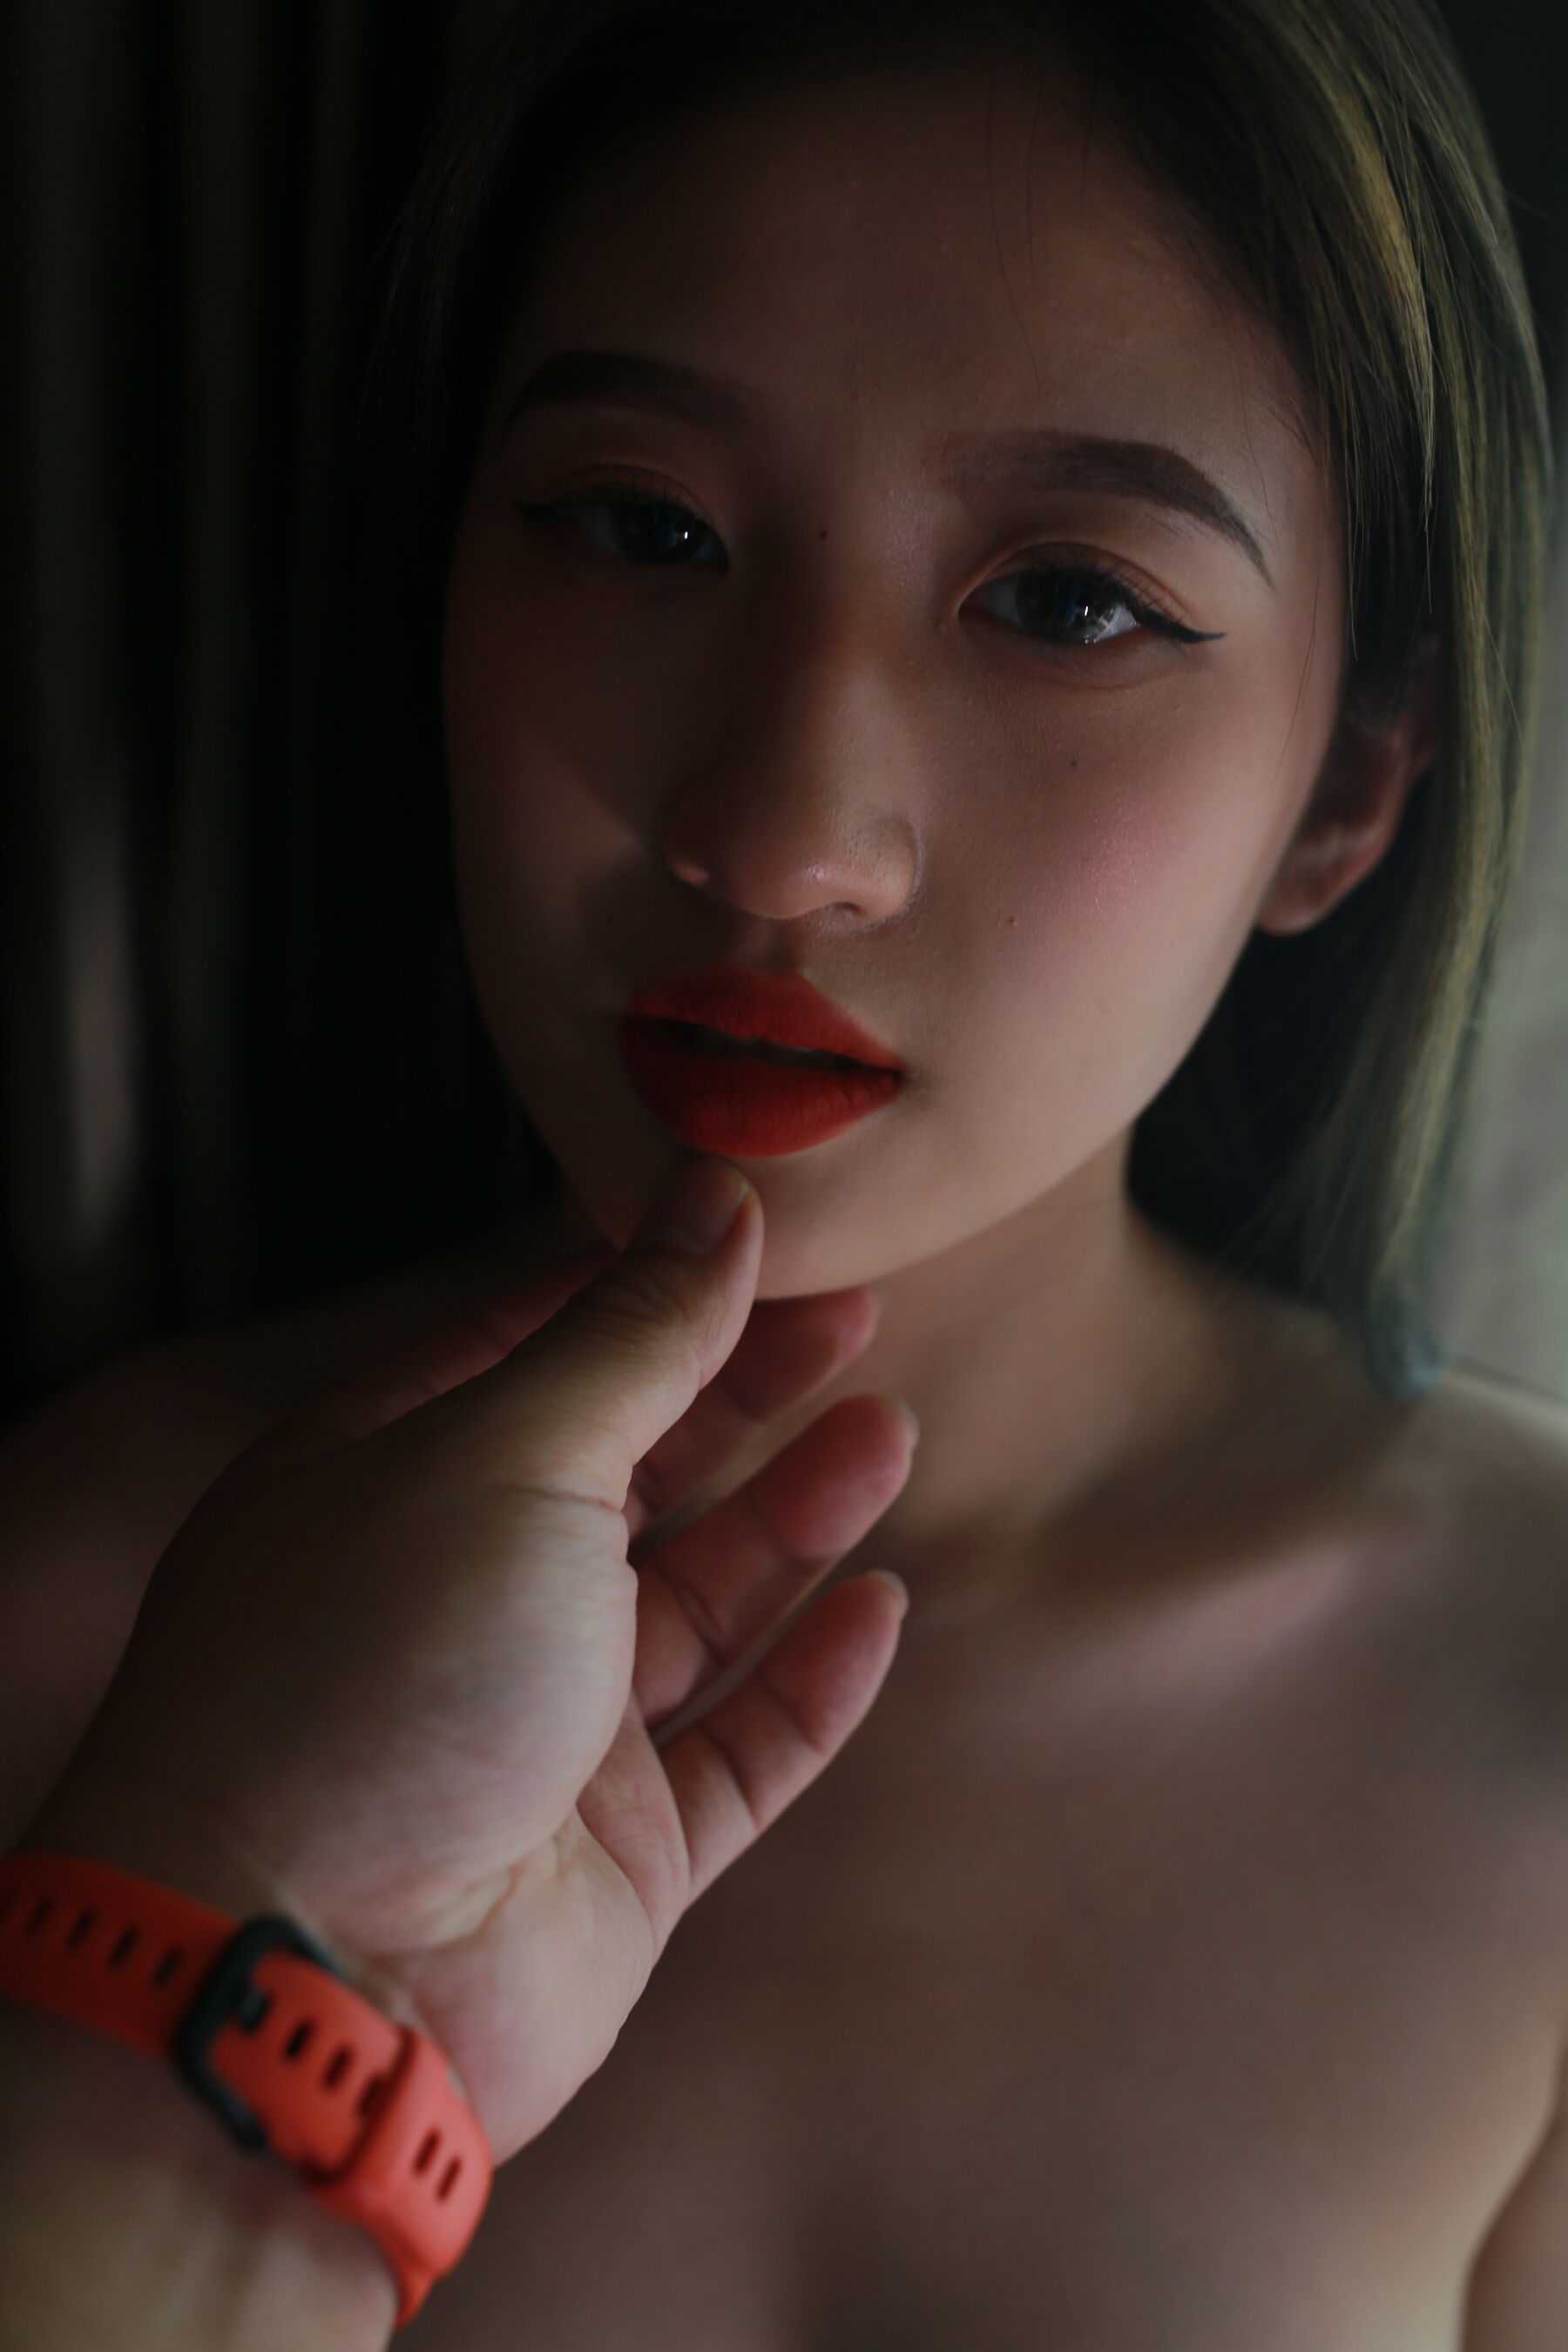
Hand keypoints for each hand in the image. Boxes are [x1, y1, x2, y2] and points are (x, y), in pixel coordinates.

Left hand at [21, 1155, 917, 2166]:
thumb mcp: (505, 1457)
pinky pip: (737, 1750)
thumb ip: (631, 1338)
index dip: (646, 1284)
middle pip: (628, 1468)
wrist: (308, 1978)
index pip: (532, 1350)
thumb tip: (714, 1200)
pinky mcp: (612, 1853)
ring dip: (791, 1516)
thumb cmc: (368, 1674)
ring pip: (694, 1602)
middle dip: (738, 1388)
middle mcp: (458, 1598)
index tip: (754, 1224)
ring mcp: (537, 1731)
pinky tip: (878, 1607)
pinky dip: (808, 1679)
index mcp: (388, 1481)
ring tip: (887, 1430)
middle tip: (855, 1315)